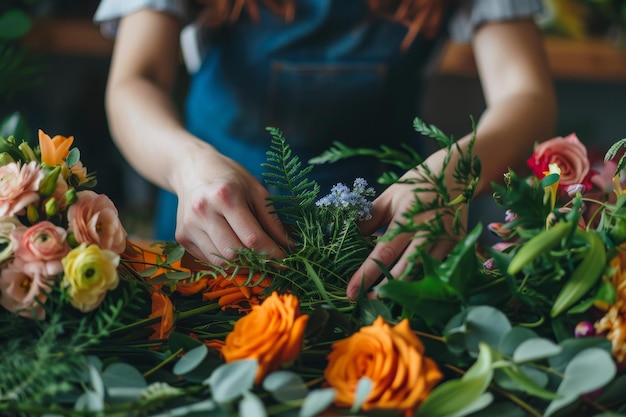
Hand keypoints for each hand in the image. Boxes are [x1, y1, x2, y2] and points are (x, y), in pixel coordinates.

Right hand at [173, 152, 287, 264]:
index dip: (271, 253)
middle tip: (268, 261)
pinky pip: (207, 259)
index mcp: (225, 196)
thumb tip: (290, 246)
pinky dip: (224, 260)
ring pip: (219, 261)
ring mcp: (189, 226)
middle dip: (255, 261)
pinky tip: (232, 249)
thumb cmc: (229, 177)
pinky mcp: (181, 236)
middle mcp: (203, 212)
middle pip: (234, 253)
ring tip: (252, 257)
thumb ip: (272, 219)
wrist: (192, 169)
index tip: (285, 261)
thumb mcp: (256, 190)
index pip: (252, 237)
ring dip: (240, 264)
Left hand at [346, 177, 461, 300]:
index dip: (366, 274)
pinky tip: (406, 290)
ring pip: (422, 276)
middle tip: (363, 301)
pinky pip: (437, 272)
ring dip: (402, 291)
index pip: (383, 252)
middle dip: (383, 290)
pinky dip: (420, 283)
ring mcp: (446, 241)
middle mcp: (429, 232)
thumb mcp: (390, 197)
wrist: (456, 174)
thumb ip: (370, 219)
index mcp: (408, 218)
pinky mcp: (458, 248)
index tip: (350, 291)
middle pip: (404, 271)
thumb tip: (347, 238)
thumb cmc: (417, 185)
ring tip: (381, 298)